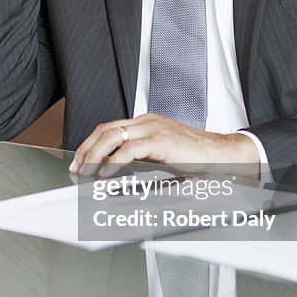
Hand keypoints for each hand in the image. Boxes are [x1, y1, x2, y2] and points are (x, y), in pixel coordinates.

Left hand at [69, 114, 260, 175]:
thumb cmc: (195, 158)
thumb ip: (141, 159)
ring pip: (112, 135)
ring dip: (94, 155)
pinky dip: (114, 161)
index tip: (80, 162)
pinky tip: (107, 173)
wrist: (220, 154)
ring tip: (85, 172)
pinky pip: (130, 148)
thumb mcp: (161, 156)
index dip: (90, 144)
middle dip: (86, 150)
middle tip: (76, 169)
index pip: (109, 128)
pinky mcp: (161, 140)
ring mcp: (154, 128)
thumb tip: (118, 175)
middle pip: (105, 129)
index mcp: (146, 123)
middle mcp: (147, 122)